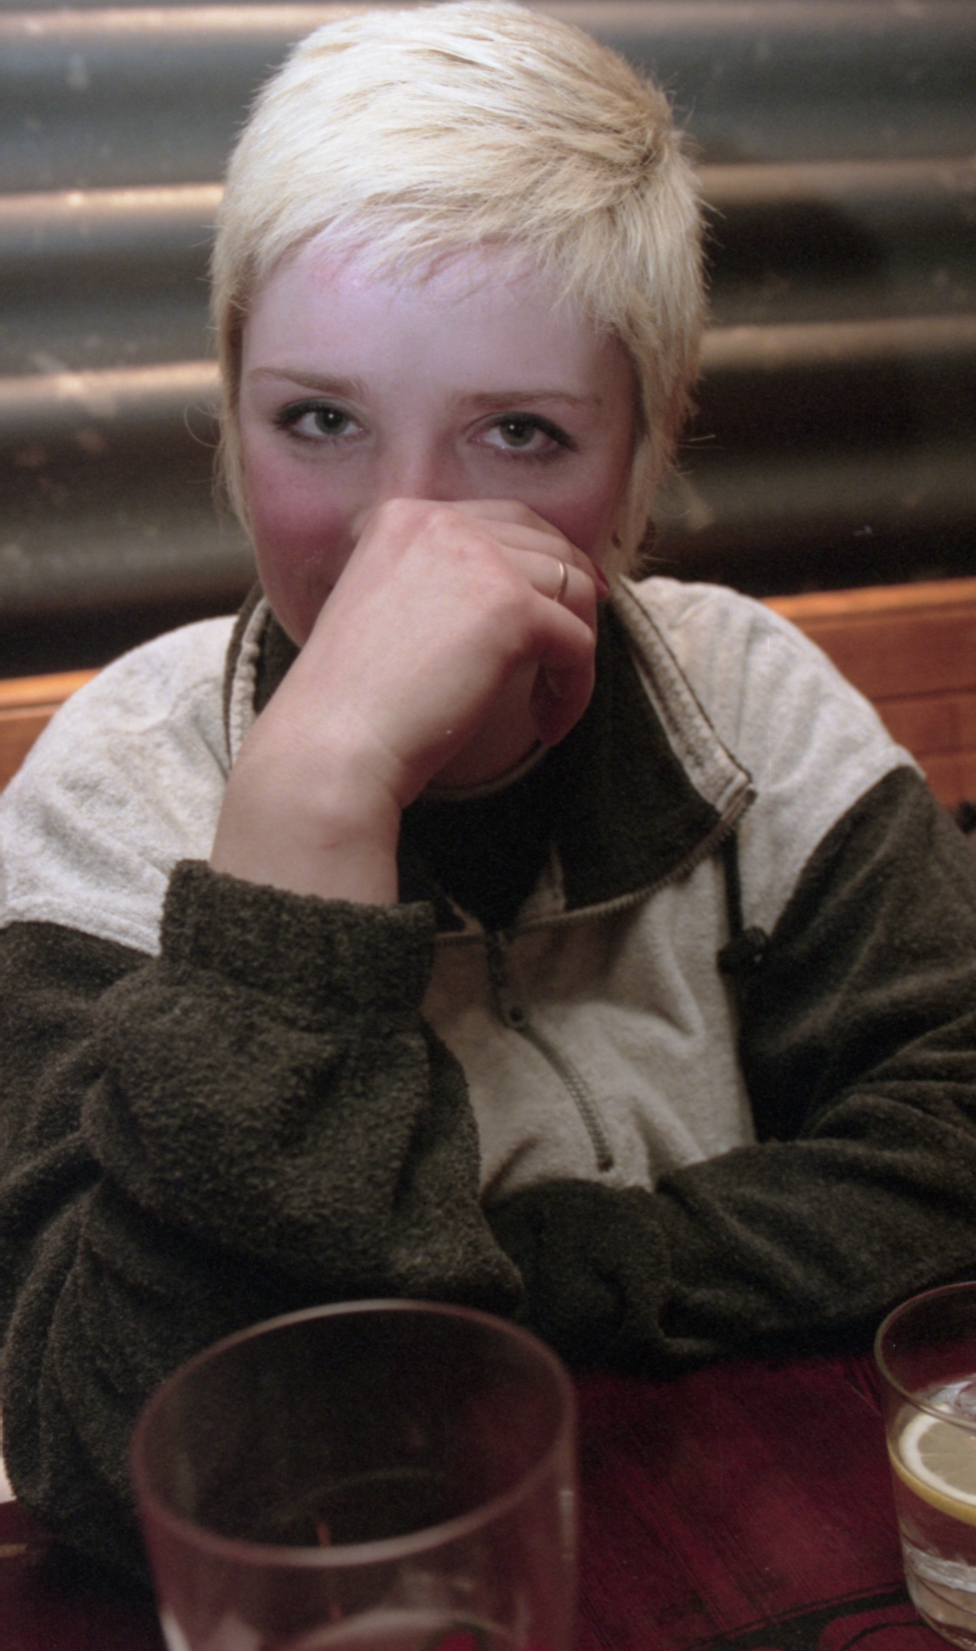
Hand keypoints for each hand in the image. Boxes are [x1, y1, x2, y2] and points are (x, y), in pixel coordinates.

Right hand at [211, 498, 605, 903]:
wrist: (332, 744)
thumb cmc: (353, 705)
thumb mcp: (390, 613)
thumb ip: (444, 587)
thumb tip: (529, 592)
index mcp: (403, 518)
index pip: (504, 520)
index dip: (546, 558)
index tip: (565, 600)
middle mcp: (441, 522)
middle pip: (549, 545)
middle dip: (575, 595)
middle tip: (579, 645)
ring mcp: (479, 558)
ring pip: (574, 592)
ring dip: (574, 652)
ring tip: (548, 705)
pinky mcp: (511, 607)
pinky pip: (578, 642)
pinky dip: (575, 688)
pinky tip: (547, 725)